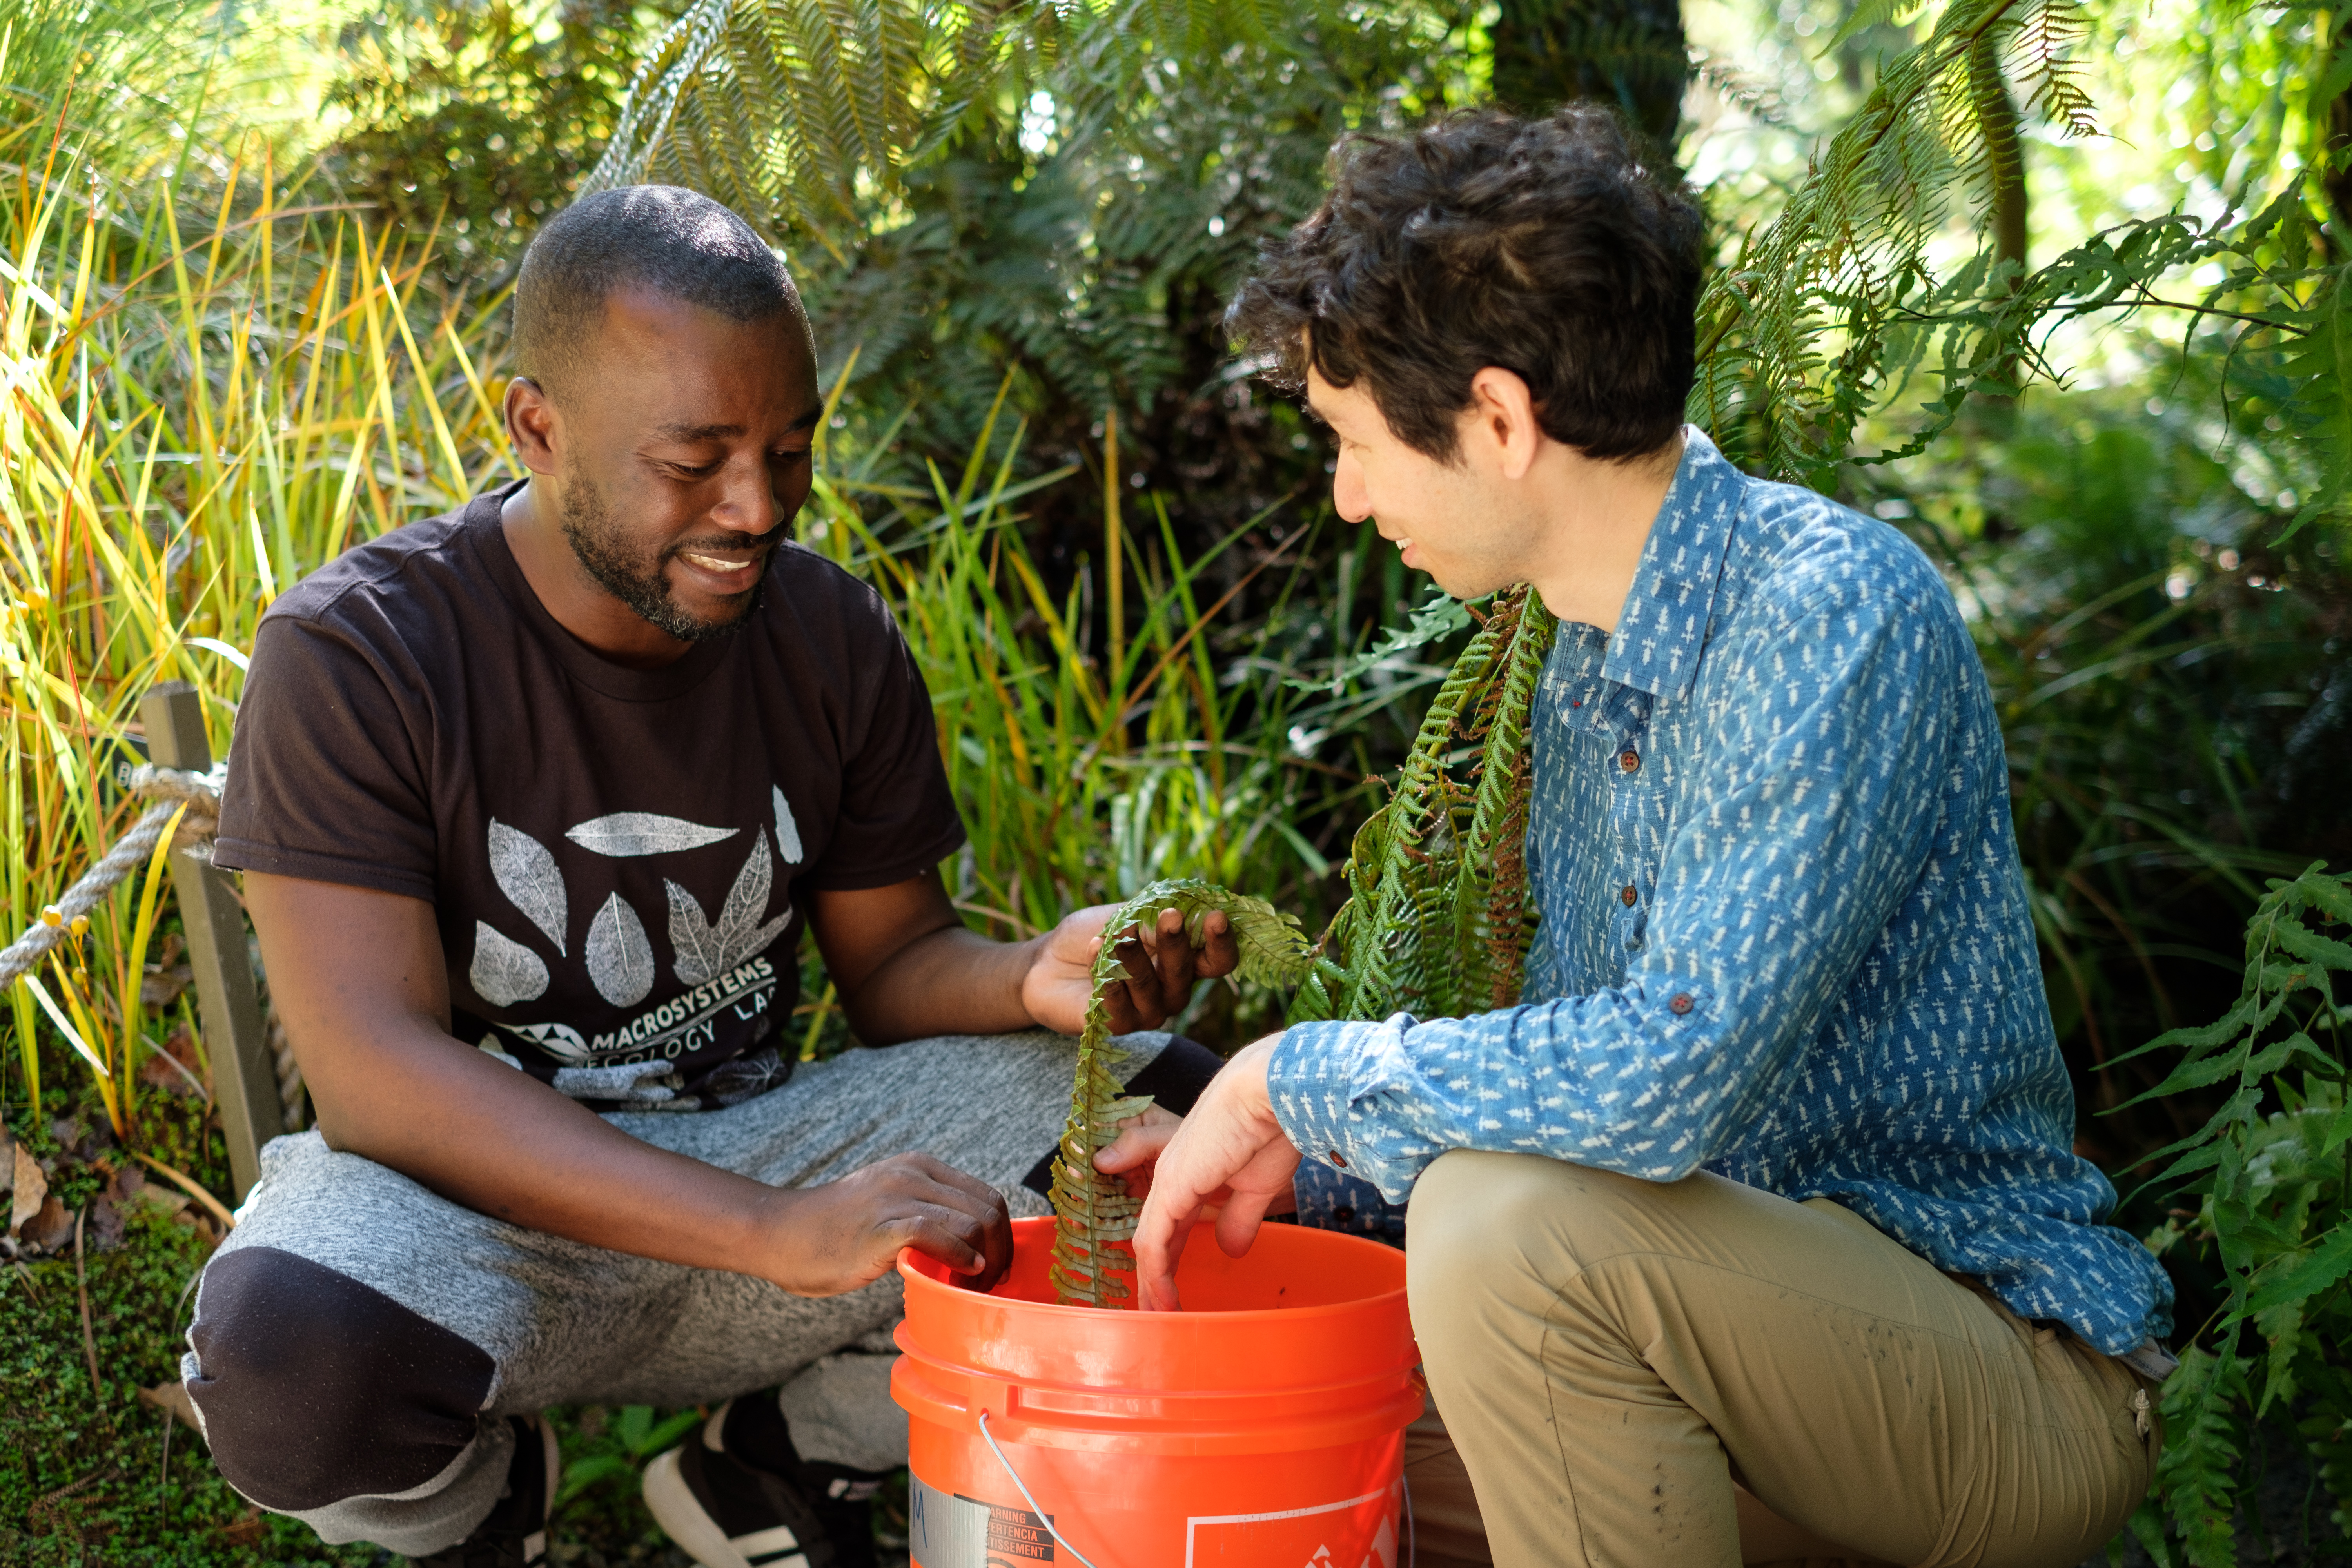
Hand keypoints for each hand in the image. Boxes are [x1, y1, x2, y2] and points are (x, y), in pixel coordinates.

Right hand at [759, 1152, 1011, 1296]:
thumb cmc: (834, 1230)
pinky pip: (938, 1234)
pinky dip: (961, 1258)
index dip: (1002, 1234)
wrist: (780, 1233)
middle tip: (990, 1284)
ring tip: (974, 1287)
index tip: (996, 1266)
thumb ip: (926, 1213)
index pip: (986, 1195)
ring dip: (986, 1262)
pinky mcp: (881, 1226)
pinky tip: (962, 1276)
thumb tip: (970, 1245)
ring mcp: (897, 1198)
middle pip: (988, 1208)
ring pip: (973, 1221)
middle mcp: (913, 1174)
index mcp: (919, 1166)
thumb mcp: (889, 1204)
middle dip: (1001, 1251)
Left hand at [1020, 905, 1240, 1035]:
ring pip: (1151, 988)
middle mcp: (1171, 990)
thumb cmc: (1091, 935)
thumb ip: (1153, 919)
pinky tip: (1094, 949)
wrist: (1046, 962)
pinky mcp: (1117, 1026)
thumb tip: (1185, 911)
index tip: (1217, 917)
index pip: (1217, 960)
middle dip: (1177, 943)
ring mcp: (1146, 1012)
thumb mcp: (1124, 917)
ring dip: (1134, 958)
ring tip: (1117, 934)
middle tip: (1170, 917)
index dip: (1221, 942)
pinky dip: (1105, 975)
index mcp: (1182, 961)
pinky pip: (1118, 1004)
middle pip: (1186, 973)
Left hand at [1126, 1035, 1299, 1310]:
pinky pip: (1153, 1241)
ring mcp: (1168, 1181)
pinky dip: (1155, 1274)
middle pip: (1154, 1236)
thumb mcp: (1255, 1186)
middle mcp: (1172, 1175)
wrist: (1273, 1093)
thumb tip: (1231, 1250)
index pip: (1171, 1224)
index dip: (1170, 1260)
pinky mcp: (1171, 1188)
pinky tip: (1162, 1300)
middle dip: (1154, 1277)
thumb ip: (1239, 1217)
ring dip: (1152, 1283)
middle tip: (1154, 1311)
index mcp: (1192, 1171)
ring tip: (1156, 1316)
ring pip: (1148, 1242)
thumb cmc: (1272, 1129)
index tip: (1172, 1293)